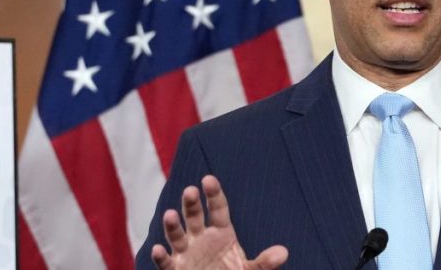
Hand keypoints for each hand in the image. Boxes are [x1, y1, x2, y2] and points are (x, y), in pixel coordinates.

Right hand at [151, 175, 287, 269]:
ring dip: (173, 226)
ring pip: (177, 236)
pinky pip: (166, 262)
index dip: (213, 194)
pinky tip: (158, 249)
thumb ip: (265, 263)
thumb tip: (283, 253)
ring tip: (170, 214)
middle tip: (190, 190)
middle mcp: (200, 238)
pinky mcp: (175, 269)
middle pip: (194, 217)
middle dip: (191, 204)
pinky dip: (161, 257)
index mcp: (221, 233)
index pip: (218, 209)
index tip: (208, 179)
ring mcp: (186, 253)